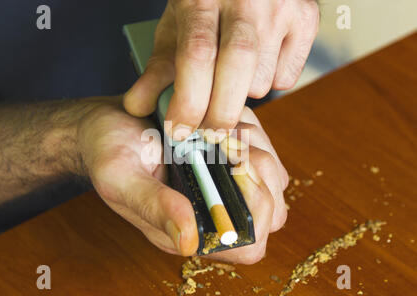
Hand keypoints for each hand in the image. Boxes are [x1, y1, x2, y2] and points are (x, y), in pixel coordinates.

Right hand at [78, 97, 287, 263]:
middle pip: (273, 212)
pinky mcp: (229, 159)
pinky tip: (222, 123)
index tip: (236, 171)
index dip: (256, 213)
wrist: (106, 123)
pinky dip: (252, 133)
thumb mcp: (120, 177)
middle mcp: (211, 212)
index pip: (248, 245)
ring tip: (219, 131)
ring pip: (275, 179)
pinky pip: (265, 150)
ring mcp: (224, 186)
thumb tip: (188, 240)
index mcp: (187, 230)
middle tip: (228, 145)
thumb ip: (153, 206)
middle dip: (261, 173)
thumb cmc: (107, 150)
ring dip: (256, 148)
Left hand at [124, 0, 318, 141]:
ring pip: (263, 80)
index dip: (189, 99)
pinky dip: (268, 84)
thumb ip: (157, 69)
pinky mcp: (307, 19)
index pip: (197, 53)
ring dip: (243, 95)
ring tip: (231, 77)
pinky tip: (258, 66)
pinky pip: (286, 78)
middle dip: (221, 112)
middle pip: (238, 65)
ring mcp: (281, 7)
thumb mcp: (175, 30)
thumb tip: (138, 107)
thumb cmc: (205, 5)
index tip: (179, 130)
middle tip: (209, 133)